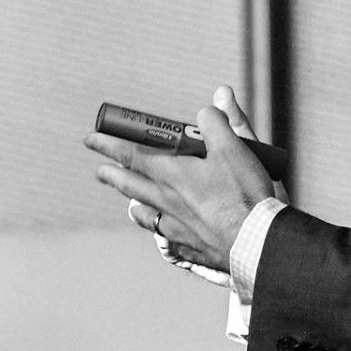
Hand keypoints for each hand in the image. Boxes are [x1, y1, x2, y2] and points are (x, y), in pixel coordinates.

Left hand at [87, 86, 275, 273]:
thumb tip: (212, 103)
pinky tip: (160, 229)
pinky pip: (165, 235)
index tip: (92, 138)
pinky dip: (159, 228)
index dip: (109, 143)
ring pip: (145, 212)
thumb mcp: (237, 147)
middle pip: (130, 185)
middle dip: (112, 174)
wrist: (257, 243)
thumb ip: (220, 121)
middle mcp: (166, 200)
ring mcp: (176, 226)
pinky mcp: (190, 246)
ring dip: (134, 202)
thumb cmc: (246, 194)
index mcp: (172, 173)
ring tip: (130, 200)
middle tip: (99, 171)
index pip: (130, 153)